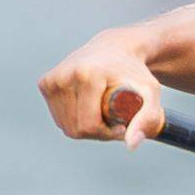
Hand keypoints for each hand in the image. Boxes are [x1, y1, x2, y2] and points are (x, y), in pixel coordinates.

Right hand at [40, 38, 165, 141]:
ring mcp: (51, 79)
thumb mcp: (149, 92)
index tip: (122, 126)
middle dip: (97, 132)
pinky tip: (88, 108)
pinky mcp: (45, 83)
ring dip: (85, 128)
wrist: (115, 49)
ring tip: (103, 114)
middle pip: (75, 128)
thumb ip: (147, 118)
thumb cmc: (134, 73)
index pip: (89, 125)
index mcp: (86, 74)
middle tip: (114, 121)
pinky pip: (58, 117)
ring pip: (65, 126)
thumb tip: (130, 145)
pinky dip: (73, 120)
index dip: (107, 133)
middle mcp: (64, 75)